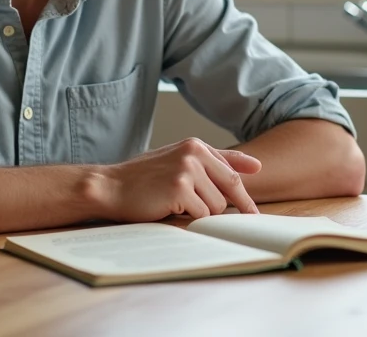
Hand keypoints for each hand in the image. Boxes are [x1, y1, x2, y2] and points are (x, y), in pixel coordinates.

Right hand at [95, 138, 261, 221]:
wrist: (110, 186)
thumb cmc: (144, 178)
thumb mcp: (178, 160)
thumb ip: (213, 162)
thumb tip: (256, 166)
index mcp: (195, 145)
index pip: (231, 170)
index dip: (244, 193)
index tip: (253, 212)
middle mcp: (193, 152)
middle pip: (230, 187)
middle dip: (237, 207)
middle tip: (242, 222)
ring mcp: (186, 169)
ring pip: (216, 204)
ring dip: (203, 213)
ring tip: (179, 207)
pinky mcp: (179, 188)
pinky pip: (201, 213)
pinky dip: (190, 218)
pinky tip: (171, 210)